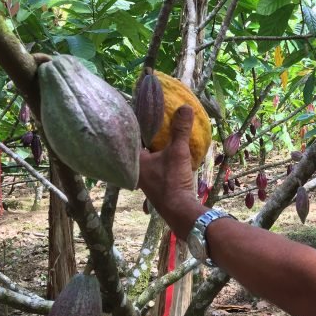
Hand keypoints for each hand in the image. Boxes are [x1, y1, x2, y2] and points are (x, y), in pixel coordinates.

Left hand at [138, 105, 203, 235]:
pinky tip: (169, 151)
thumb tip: (185, 106)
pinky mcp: (155, 183)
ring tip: (162, 132)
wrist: (179, 209)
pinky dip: (160, 156)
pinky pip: (155, 164)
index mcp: (134, 161)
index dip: (135, 124)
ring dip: (154, 146)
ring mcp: (145, 178)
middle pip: (139, 147)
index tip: (141, 112)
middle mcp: (135, 169)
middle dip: (146, 135)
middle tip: (154, 119)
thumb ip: (180, 130)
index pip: (130, 137)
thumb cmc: (172, 180)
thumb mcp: (178, 151)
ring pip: (147, 157)